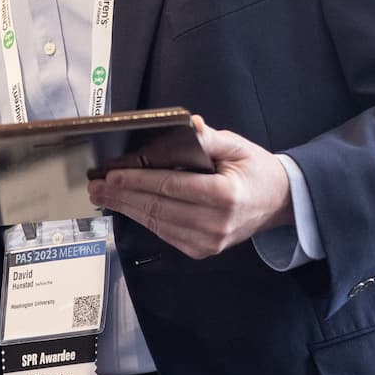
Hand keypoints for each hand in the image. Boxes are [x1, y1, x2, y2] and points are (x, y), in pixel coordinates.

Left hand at [85, 116, 292, 259]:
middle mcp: (215, 223)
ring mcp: (208, 241)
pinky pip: (165, 234)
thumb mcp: (238, 146)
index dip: (138, 180)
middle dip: (123, 195)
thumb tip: (189, 125)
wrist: (278, 203)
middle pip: (158, 207)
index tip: (113, 173)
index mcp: (225, 196)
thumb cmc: (256, 171)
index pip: (171, 187)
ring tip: (103, 196)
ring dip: (127, 209)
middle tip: (96, 185)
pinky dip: (144, 219)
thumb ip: (210, 138)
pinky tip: (127, 207)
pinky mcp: (202, 250)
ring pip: (157, 223)